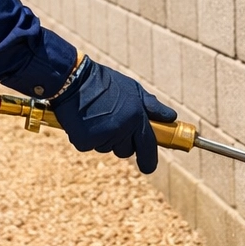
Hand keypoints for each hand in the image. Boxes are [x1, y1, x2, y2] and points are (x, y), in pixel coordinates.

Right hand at [48, 57, 175, 173]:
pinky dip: (86, 136)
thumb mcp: (132, 89)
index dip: (148, 160)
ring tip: (95, 115)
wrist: (73, 79)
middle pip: (126, 150)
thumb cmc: (104, 83)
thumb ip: (152, 106)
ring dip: (102, 137)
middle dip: (121, 141)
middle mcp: (121, 129)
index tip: (147, 167)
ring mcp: (103, 136)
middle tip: (111, 122)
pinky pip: (89, 146)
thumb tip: (171, 117)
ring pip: (106, 147)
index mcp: (136, 117)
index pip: (147, 146)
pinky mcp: (85, 141)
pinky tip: (83, 120)